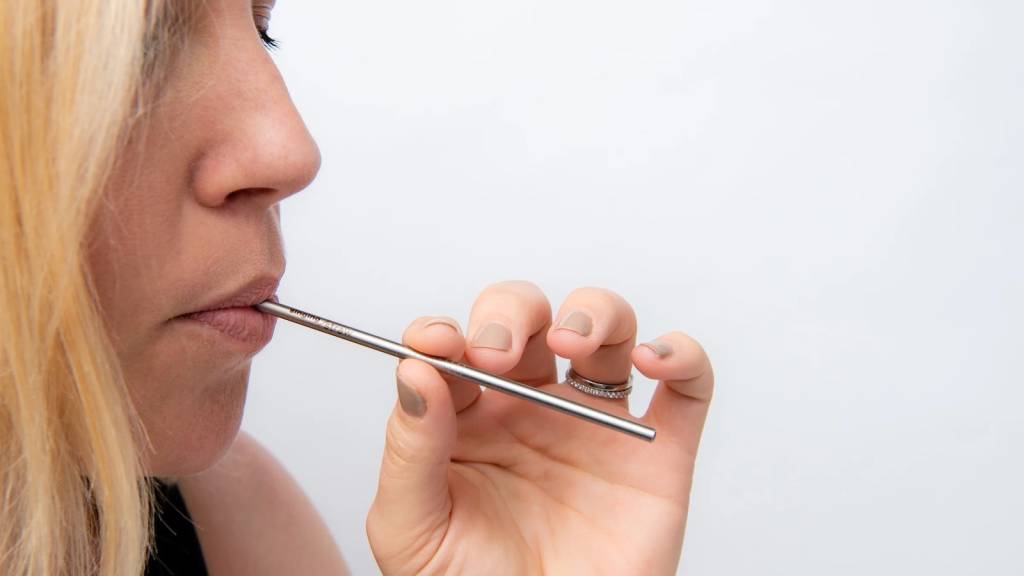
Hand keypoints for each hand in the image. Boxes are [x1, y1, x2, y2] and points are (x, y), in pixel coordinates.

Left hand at [366, 281, 712, 575]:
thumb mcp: (411, 531)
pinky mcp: (656, 455)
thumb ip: (409, 450)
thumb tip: (413, 371)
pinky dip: (681, 353)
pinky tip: (652, 358)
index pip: (456, 349)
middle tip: (497, 350)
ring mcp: (596, 427)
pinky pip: (686, 387)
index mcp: (470, 421)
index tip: (437, 341)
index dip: (445, 332)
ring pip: (607, 330)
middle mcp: (532, 410)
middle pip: (529, 321)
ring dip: (593, 310)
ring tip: (571, 340)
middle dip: (511, 312)